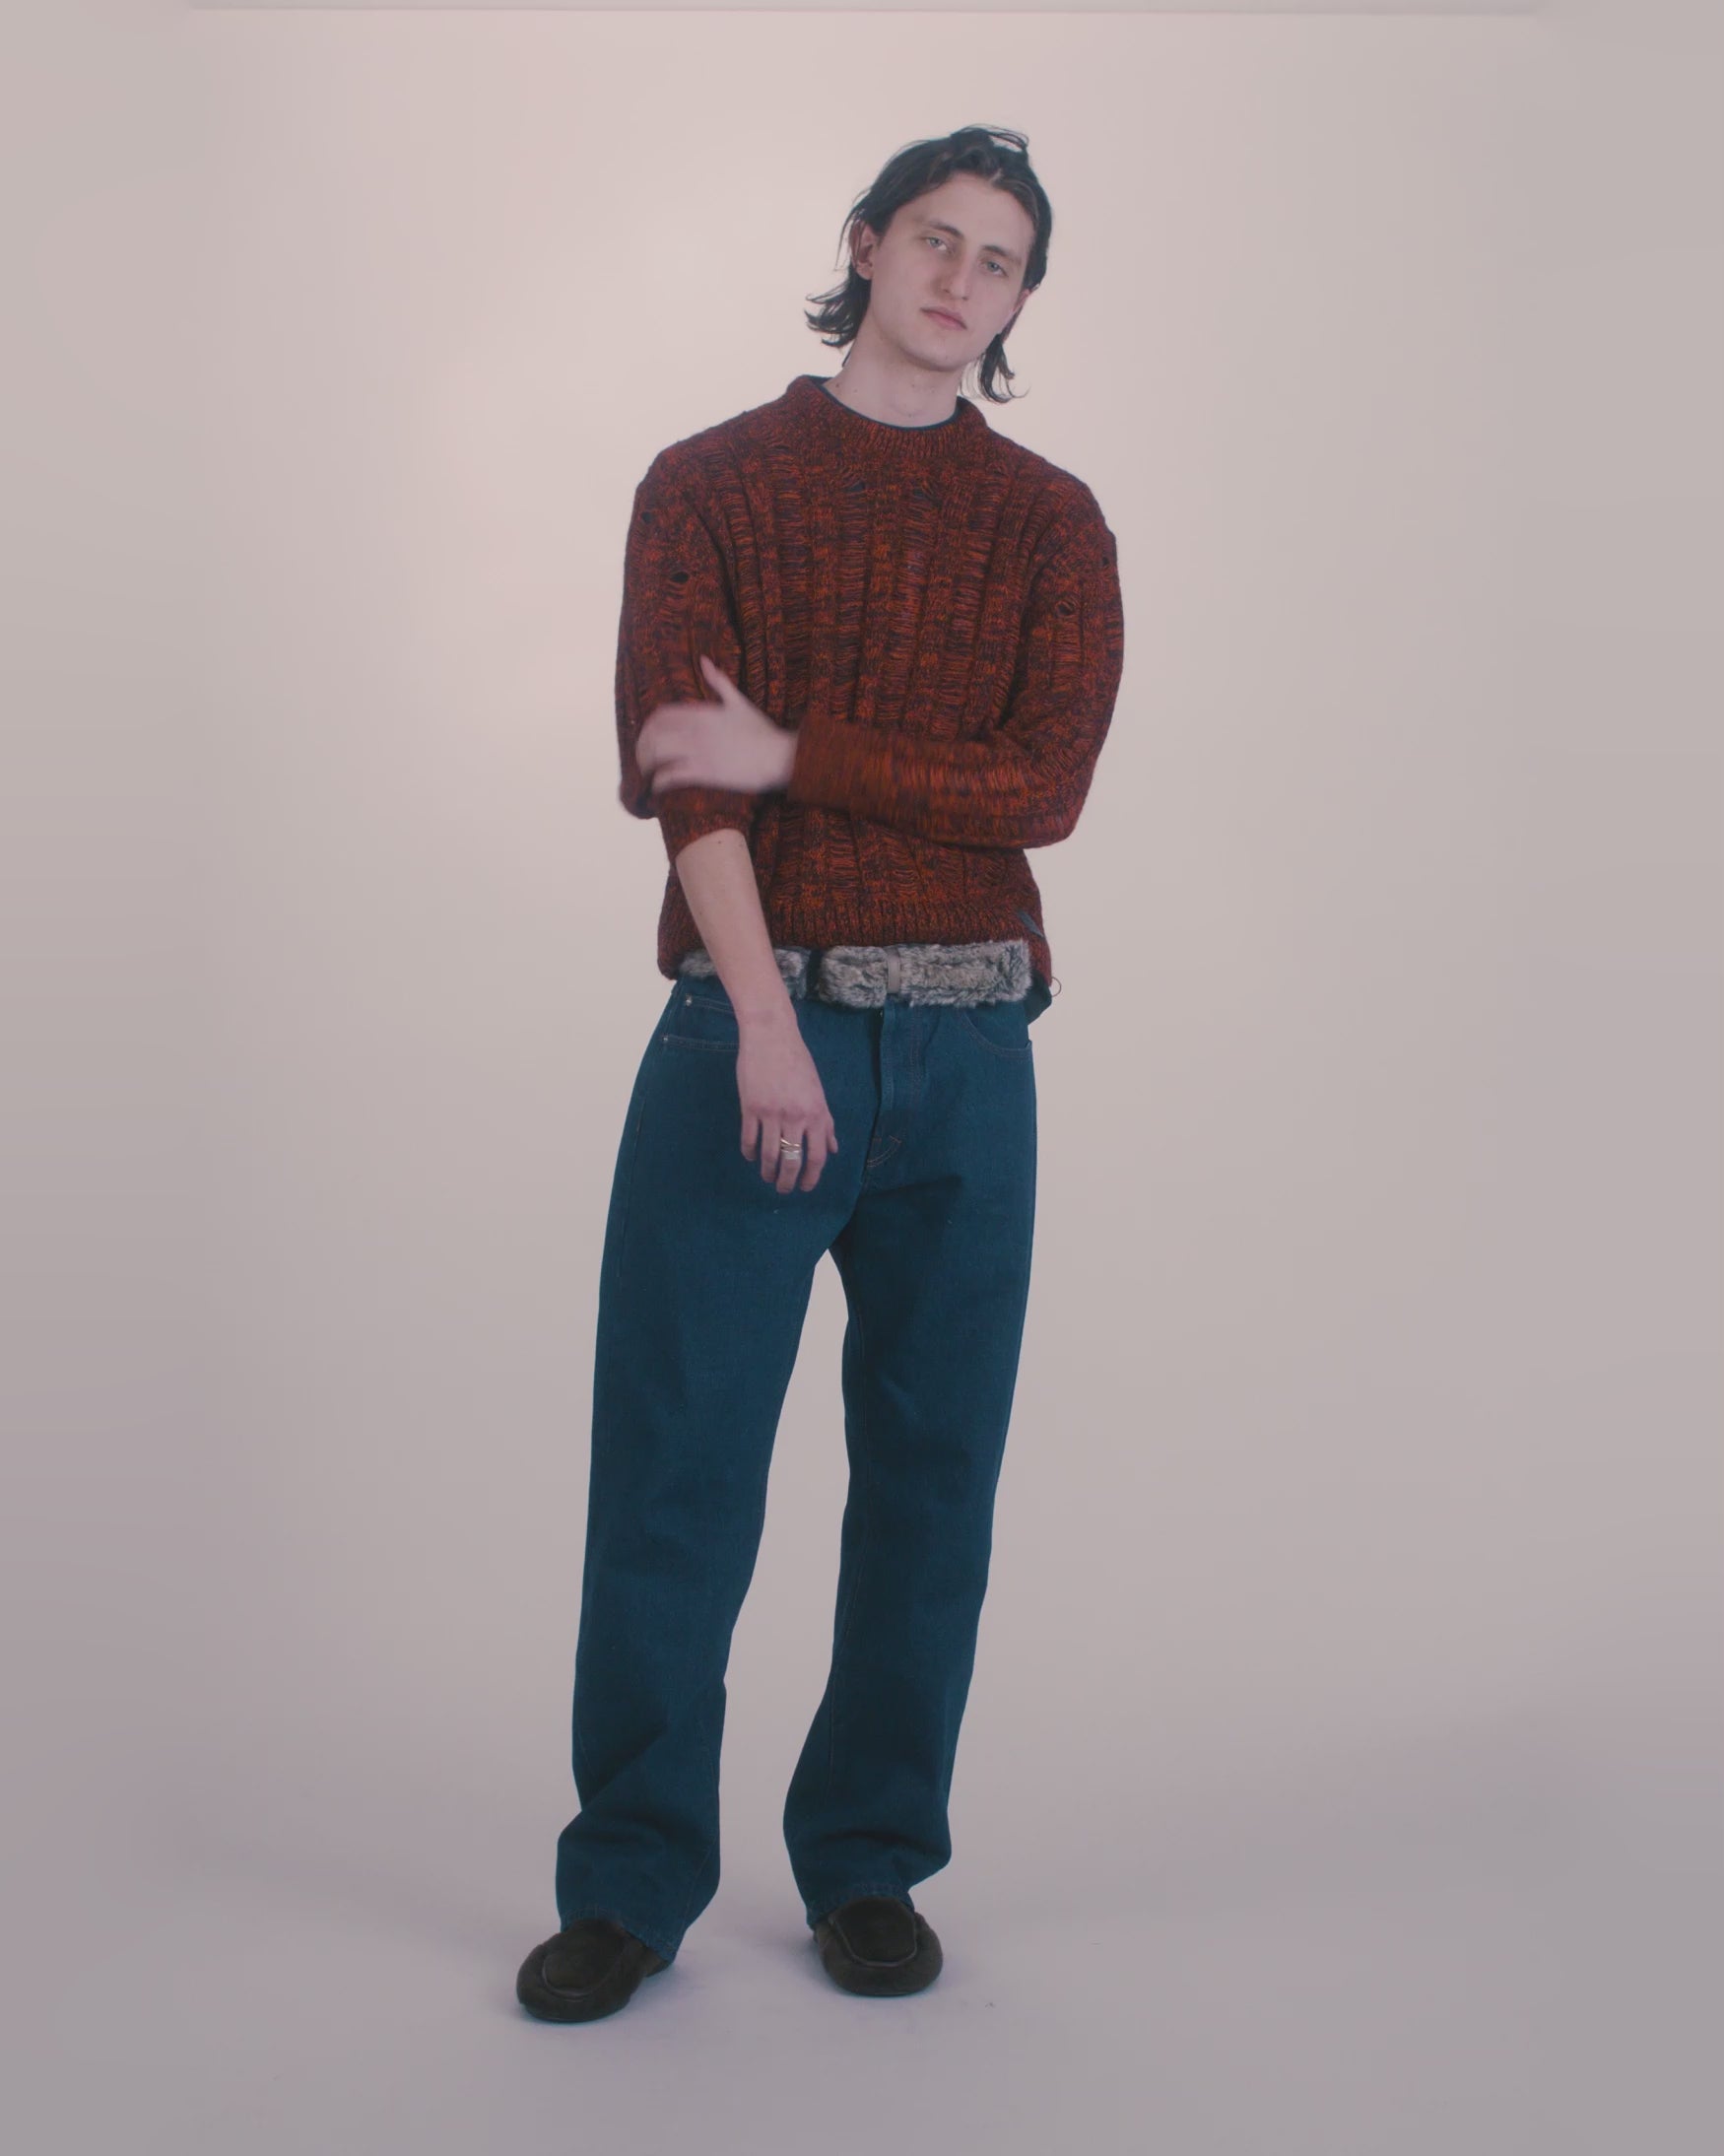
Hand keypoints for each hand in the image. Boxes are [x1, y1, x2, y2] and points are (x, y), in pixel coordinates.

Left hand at [637, 656, 796, 797]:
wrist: (779, 757)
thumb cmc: (761, 731)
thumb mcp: (739, 701)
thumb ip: (719, 681)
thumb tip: (703, 660)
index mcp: (701, 713)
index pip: (661, 715)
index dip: (648, 727)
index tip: (648, 738)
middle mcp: (696, 730)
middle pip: (653, 735)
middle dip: (642, 748)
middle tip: (642, 759)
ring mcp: (698, 751)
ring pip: (656, 754)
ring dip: (646, 765)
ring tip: (646, 775)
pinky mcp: (704, 772)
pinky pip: (671, 776)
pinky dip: (659, 782)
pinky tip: (657, 788)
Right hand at [736, 1007, 838, 1193]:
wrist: (771, 1037)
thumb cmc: (798, 1062)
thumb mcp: (818, 1091)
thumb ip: (826, 1122)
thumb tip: (832, 1148)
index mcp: (816, 1113)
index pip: (817, 1156)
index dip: (812, 1177)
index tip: (805, 1187)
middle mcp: (796, 1117)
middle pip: (793, 1161)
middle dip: (787, 1181)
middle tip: (783, 1189)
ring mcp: (772, 1114)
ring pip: (770, 1155)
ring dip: (768, 1171)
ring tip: (767, 1176)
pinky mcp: (750, 1108)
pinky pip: (749, 1139)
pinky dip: (750, 1152)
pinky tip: (751, 1156)